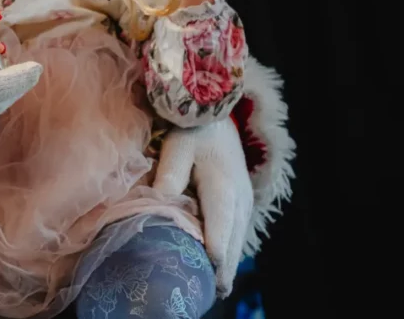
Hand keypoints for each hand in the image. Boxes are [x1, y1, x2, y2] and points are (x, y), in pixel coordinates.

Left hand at [153, 119, 252, 296]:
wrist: (215, 113)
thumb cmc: (192, 130)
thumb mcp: (177, 148)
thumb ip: (170, 175)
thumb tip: (160, 203)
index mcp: (223, 189)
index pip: (220, 231)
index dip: (214, 256)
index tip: (207, 275)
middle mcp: (239, 198)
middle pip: (233, 241)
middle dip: (223, 267)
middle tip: (211, 290)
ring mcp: (244, 199)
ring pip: (238, 237)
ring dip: (229, 259)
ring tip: (217, 283)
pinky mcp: (241, 197)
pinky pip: (238, 229)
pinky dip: (231, 245)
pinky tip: (221, 259)